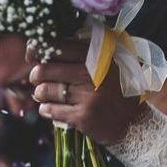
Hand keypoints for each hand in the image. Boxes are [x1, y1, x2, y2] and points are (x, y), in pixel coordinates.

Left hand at [29, 40, 146, 144]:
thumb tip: (37, 48)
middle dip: (35, 74)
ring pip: (44, 90)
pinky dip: (46, 109)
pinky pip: (50, 110)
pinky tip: (52, 107)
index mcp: (96, 54)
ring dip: (40, 93)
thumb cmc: (114, 87)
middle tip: (37, 78)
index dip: (37, 49)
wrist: (134, 120)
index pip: (56, 46)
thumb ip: (79, 49)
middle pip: (44, 69)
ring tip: (45, 94)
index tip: (32, 55)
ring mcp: (87, 95)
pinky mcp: (83, 116)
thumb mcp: (105, 60)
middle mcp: (92, 72)